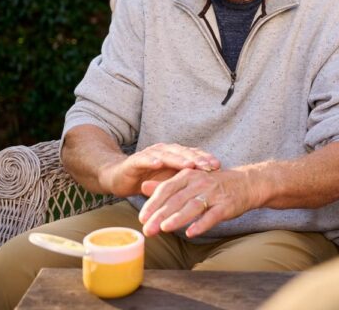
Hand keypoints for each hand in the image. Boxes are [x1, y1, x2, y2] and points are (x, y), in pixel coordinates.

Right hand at [99, 143, 220, 196]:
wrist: (119, 177)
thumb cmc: (149, 180)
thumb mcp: (171, 181)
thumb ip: (186, 181)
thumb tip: (209, 187)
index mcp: (175, 155)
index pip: (193, 155)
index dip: (205, 159)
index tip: (218, 166)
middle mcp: (165, 151)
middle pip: (184, 153)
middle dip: (197, 159)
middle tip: (208, 165)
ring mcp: (150, 154)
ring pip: (167, 154)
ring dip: (178, 159)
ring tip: (189, 165)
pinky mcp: (136, 161)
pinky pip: (145, 159)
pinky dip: (152, 160)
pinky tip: (159, 163)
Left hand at [138, 168, 259, 238]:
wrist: (247, 183)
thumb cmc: (215, 184)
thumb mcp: (190, 180)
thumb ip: (167, 184)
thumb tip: (143, 186)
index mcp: (189, 174)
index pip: (166, 188)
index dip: (153, 203)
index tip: (142, 218)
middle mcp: (200, 182)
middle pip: (177, 199)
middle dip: (161, 215)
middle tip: (148, 229)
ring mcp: (214, 194)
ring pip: (193, 206)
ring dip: (178, 218)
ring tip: (164, 229)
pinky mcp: (226, 205)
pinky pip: (212, 215)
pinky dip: (201, 224)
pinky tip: (191, 233)